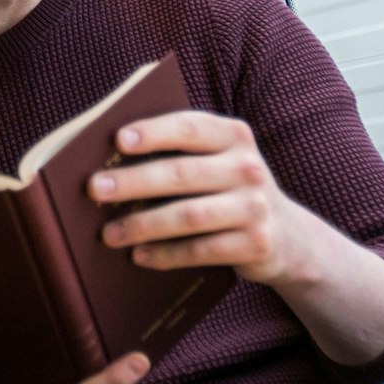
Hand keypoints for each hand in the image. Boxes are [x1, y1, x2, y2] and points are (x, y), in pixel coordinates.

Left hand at [90, 111, 319, 288]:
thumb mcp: (218, 161)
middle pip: (182, 173)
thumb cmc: (230, 189)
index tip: (118, 141)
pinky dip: (167, 254)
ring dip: (144, 225)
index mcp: (234, 136)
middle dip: (134, 181)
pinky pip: (202, 250)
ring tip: (108, 234)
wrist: (289, 237)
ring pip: (189, 215)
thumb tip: (112, 161)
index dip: (154, 132)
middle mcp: (248, 167)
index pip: (190, 128)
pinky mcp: (256, 244)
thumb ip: (180, 152)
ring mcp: (255, 207)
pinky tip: (139, 256)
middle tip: (95, 189)